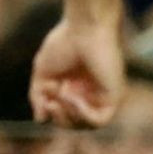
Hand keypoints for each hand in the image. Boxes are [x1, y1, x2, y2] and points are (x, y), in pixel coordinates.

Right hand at [28, 11, 125, 128]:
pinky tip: (75, 99)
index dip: (51, 110)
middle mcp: (90, 93)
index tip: (46, 91)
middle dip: (58, 116)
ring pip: (86, 125)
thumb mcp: (42, 74)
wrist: (84, 28)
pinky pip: (100, 120)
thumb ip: (38, 97)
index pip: (62, 114)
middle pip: (73, 123)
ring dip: (68, 116)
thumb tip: (40, 120)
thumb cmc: (64, 43)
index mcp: (74, 87)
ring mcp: (102, 95)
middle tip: (51, 100)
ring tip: (63, 95)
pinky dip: (83, 115)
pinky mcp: (114, 96)